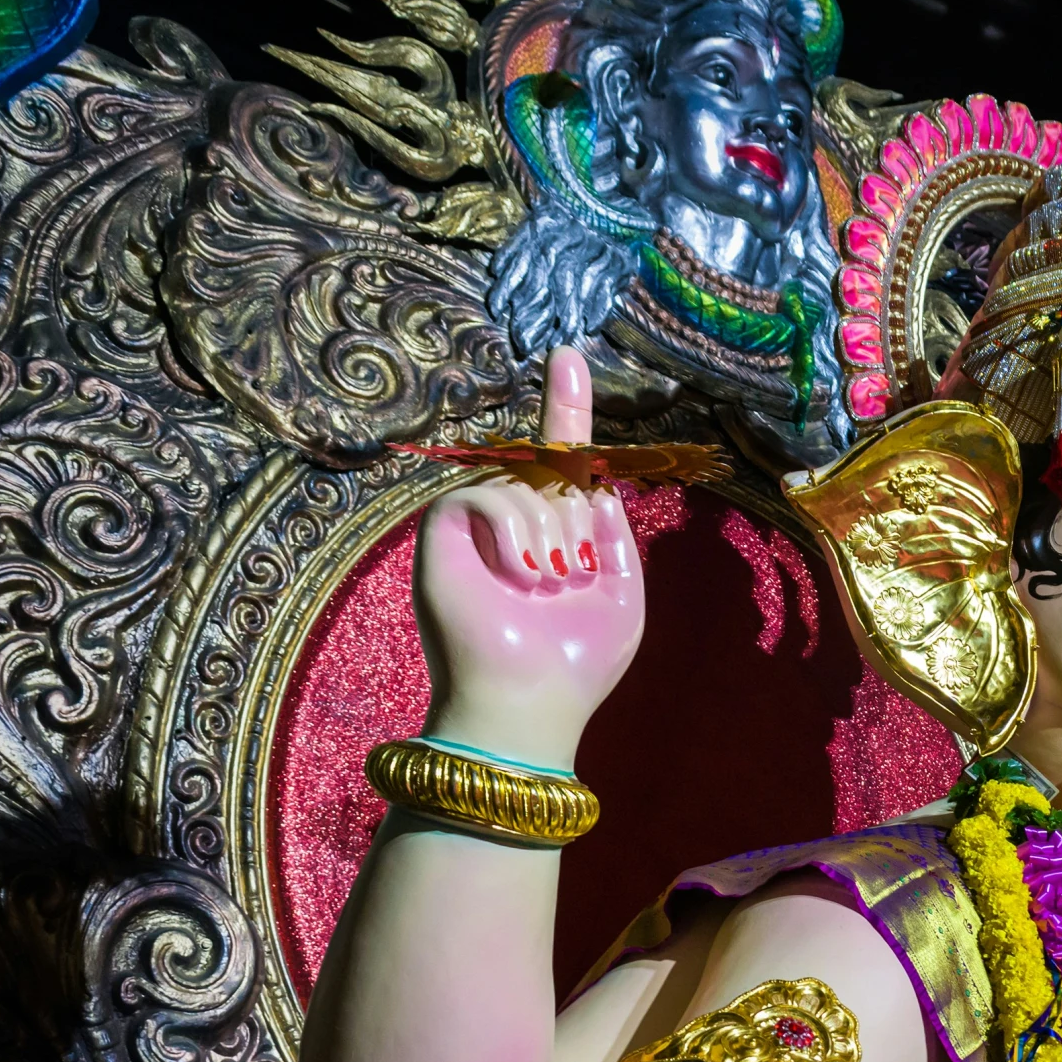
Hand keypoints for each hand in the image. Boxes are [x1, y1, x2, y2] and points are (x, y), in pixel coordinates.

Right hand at [413, 348, 642, 772]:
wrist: (529, 704)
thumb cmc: (577, 661)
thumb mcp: (620, 590)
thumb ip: (612, 530)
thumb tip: (594, 477)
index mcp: (557, 535)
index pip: (562, 459)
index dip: (566, 407)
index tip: (569, 356)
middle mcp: (514, 523)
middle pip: (553, 470)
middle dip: (574, 522)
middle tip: (566, 581)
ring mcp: (475, 525)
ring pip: (525, 484)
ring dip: (551, 537)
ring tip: (544, 587)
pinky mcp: (441, 530)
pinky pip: (487, 494)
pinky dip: (515, 533)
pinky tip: (521, 575)